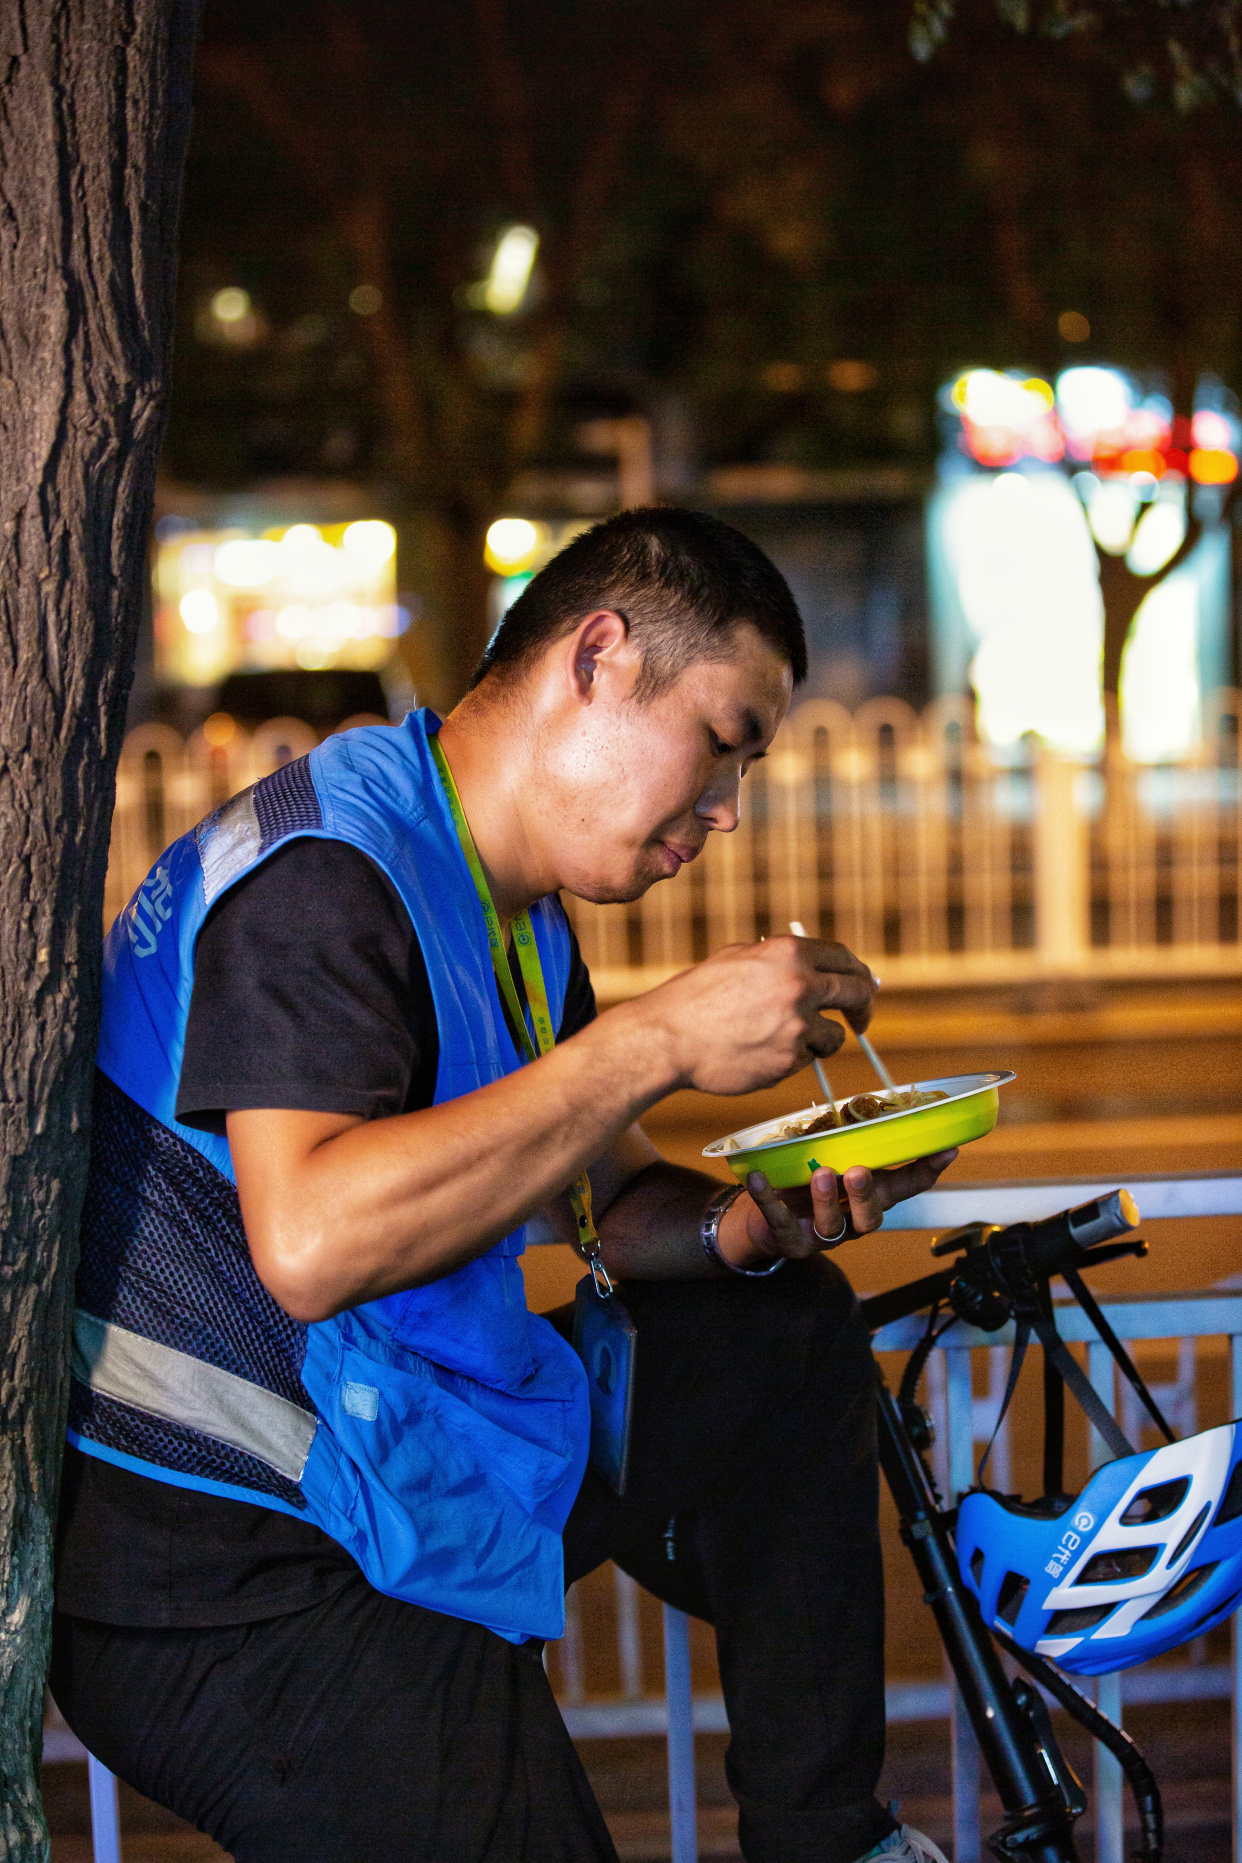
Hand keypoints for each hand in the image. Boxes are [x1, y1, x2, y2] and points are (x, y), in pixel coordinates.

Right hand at [643, 934, 876, 1096]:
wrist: (668, 1038)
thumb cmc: (697, 997)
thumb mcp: (738, 959)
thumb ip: (782, 960)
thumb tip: (821, 967)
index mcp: (789, 953)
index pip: (845, 958)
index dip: (859, 973)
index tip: (864, 987)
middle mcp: (800, 983)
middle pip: (856, 992)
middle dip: (863, 1008)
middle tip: (860, 1021)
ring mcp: (798, 1023)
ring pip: (834, 1035)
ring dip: (819, 1040)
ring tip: (779, 1040)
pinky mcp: (790, 1058)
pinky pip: (808, 1059)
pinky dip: (793, 1059)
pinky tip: (760, 1053)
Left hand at [714, 1148, 959, 1267]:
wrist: (757, 1217)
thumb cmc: (801, 1180)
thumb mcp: (828, 1156)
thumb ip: (845, 1139)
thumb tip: (864, 1102)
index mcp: (868, 1196)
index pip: (906, 1187)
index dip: (928, 1171)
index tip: (947, 1149)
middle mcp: (851, 1219)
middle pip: (872, 1216)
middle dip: (867, 1195)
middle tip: (859, 1171)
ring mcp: (821, 1236)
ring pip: (833, 1226)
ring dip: (827, 1199)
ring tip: (820, 1174)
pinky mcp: (789, 1242)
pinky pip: (780, 1222)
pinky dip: (768, 1200)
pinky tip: (757, 1178)